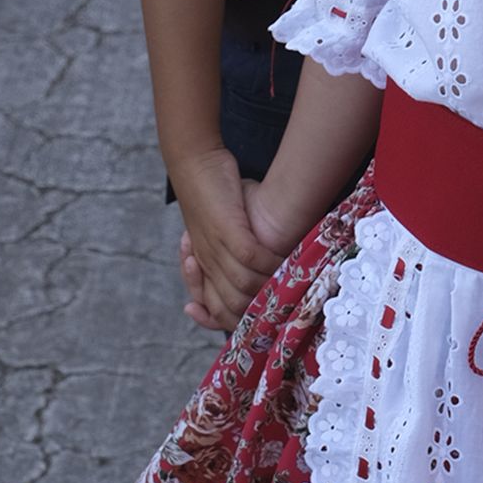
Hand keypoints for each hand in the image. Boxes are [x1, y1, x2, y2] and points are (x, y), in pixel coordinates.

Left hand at [171, 146, 278, 333]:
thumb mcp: (218, 227)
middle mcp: (207, 261)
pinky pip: (252, 258)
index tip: (246, 318)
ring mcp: (216, 248)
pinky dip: (271, 264)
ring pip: (244, 287)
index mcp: (202, 263)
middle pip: (231, 306)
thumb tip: (261, 260)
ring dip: (269, 289)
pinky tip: (285, 261)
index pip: (213, 307)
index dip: (229, 319)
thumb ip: (233, 246)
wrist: (194, 163)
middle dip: (255, 310)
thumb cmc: (210, 192)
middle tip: (277, 301)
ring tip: (288, 284)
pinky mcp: (228, 230)